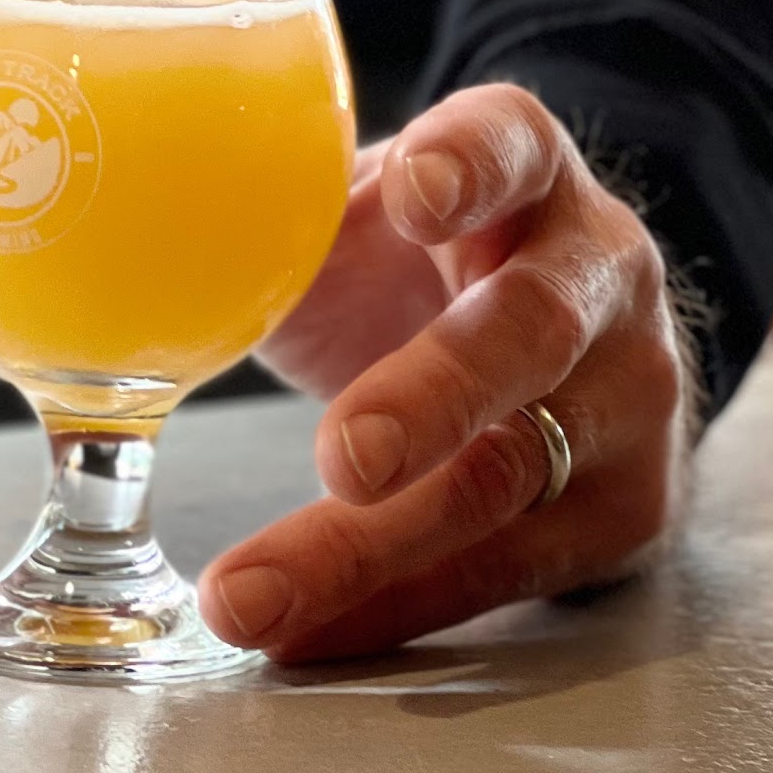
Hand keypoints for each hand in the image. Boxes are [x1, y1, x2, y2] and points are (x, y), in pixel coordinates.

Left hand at [199, 83, 694, 661]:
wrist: (563, 342)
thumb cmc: (423, 263)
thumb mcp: (366, 212)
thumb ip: (284, 219)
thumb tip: (143, 251)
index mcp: (530, 172)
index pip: (512, 143)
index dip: (470, 164)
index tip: (413, 193)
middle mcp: (600, 272)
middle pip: (530, 329)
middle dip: (432, 397)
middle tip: (343, 456)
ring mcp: (629, 395)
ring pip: (509, 476)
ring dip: (372, 548)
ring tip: (253, 595)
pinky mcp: (627, 508)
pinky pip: (504, 571)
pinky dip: (390, 606)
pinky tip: (300, 629)